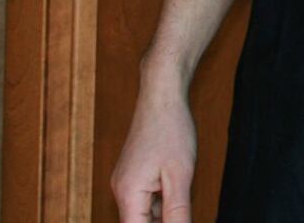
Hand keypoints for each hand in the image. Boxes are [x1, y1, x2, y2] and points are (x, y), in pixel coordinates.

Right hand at [111, 77, 197, 221]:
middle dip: (164, 222)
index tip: (177, 219)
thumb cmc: (172, 129)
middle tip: (182, 206)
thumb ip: (177, 213)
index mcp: (128, 194)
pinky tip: (178, 186)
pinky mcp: (134, 174)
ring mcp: (126, 181)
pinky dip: (163, 201)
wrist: (162, 94)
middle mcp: (121, 190)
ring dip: (165, 213)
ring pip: (146, 213)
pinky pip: (147, 199)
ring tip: (181, 188)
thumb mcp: (180, 177)